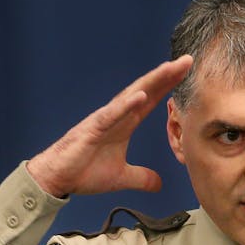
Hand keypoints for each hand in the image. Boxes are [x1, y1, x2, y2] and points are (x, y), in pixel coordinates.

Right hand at [27, 55, 194, 197]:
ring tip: (169, 69)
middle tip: (188, 60)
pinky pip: (111, 115)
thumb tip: (159, 184)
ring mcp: (104, 120)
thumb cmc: (83, 172)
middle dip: (166, 75)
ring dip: (150, 82)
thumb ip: (141, 178)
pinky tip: (140, 95)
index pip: (152, 100)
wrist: (57, 177)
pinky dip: (125, 105)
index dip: (169, 86)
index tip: (187, 72)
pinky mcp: (92, 129)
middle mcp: (117, 116)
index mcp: (125, 124)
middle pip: (146, 91)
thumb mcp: (121, 177)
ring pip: (131, 96)